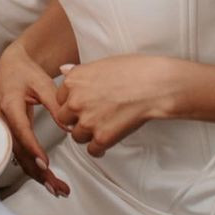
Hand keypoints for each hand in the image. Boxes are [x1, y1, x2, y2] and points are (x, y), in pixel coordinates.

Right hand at [0, 40, 70, 196]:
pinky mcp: (12, 135)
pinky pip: (22, 155)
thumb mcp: (42, 83)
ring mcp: (7, 130)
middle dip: (37, 171)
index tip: (44, 163)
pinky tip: (48, 179)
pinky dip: (34, 168)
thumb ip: (55, 104)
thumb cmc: (26, 72)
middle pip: (19, 152)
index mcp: (10, 104)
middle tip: (56, 186)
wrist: (11, 67)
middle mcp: (5, 120)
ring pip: (20, 158)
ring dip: (37, 175)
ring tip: (57, 188)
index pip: (21, 130)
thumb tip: (69, 127)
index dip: (32, 147)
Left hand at [56, 55, 180, 157]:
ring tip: (102, 126)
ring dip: (87, 134)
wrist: (154, 85)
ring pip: (77, 136)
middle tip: (91, 116)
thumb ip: (79, 72)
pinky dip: (99, 148)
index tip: (82, 103)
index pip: (59, 98)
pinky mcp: (102, 138)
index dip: (71, 102)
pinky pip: (92, 150)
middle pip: (64, 119)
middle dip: (76, 119)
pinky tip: (107, 139)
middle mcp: (76, 101)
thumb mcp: (102, 63)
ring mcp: (88, 121)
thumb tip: (64, 69)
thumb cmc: (133, 70)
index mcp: (74, 81)